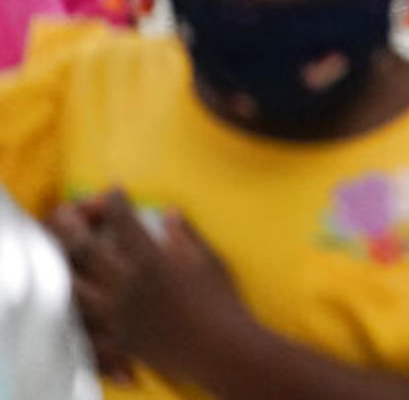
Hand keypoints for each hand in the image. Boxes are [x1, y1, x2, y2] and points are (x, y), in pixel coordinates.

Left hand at [54, 192, 245, 381]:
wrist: (218, 348)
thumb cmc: (220, 300)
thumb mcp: (208, 259)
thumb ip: (184, 234)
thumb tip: (169, 212)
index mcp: (149, 261)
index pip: (124, 222)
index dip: (115, 202)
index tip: (112, 190)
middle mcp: (124, 285)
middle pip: (83, 250)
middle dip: (71, 225)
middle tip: (68, 211)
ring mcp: (114, 315)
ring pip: (71, 288)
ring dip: (60, 267)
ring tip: (58, 255)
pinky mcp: (114, 340)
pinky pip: (82, 328)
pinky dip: (72, 316)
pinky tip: (69, 307)